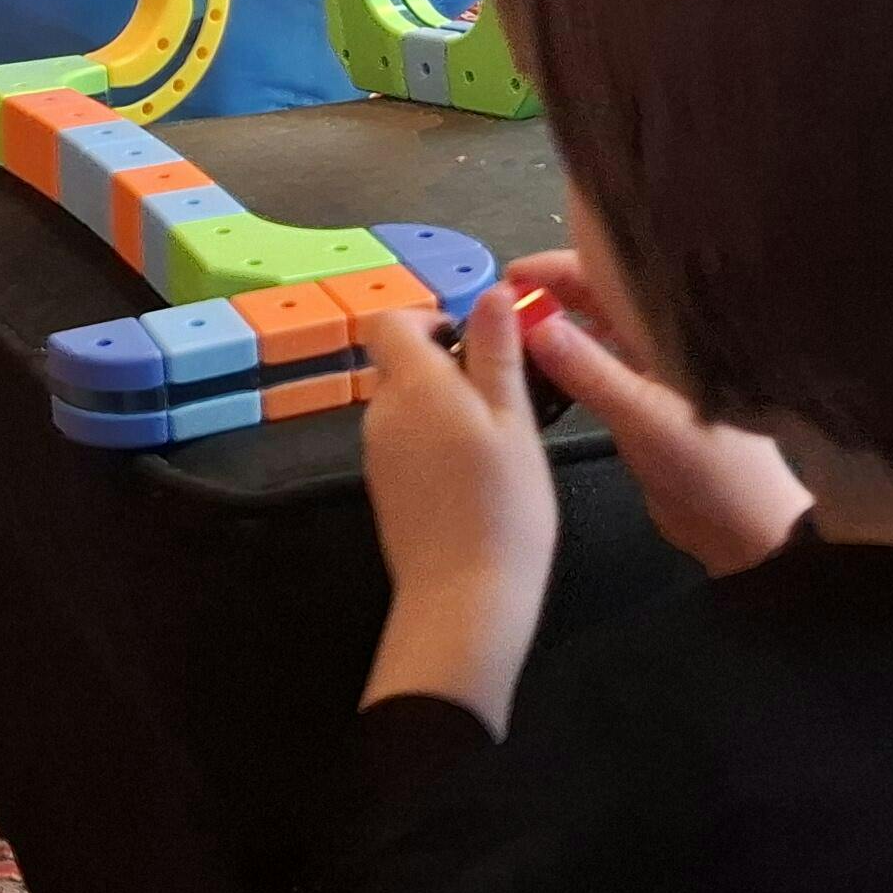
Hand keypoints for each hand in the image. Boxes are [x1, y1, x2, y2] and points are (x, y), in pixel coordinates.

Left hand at [356, 297, 557, 730]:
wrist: (464, 602)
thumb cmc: (502, 507)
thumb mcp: (514, 421)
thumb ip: (497, 353)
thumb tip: (490, 291)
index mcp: (413, 385)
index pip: (389, 322)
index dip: (427, 318)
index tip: (472, 341)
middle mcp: (383, 413)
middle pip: (400, 364)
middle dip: (446, 367)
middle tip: (504, 398)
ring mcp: (377, 455)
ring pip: (406, 405)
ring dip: (444, 408)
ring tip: (498, 443)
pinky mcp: (385, 490)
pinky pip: (406, 443)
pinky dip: (435, 444)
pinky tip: (476, 479)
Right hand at [510, 253, 812, 577]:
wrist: (741, 530)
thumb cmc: (706, 467)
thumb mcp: (642, 417)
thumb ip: (589, 371)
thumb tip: (532, 324)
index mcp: (671, 330)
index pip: (610, 278)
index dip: (559, 270)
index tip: (510, 277)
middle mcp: (660, 342)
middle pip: (598, 301)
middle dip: (550, 297)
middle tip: (498, 306)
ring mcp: (651, 373)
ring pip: (594, 336)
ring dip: (556, 331)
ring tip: (509, 333)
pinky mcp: (641, 404)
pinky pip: (596, 369)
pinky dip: (566, 364)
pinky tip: (536, 369)